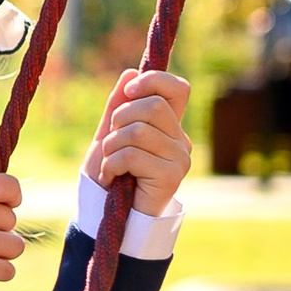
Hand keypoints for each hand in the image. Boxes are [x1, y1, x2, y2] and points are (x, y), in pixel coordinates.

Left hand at [82, 69, 191, 220]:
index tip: (129, 92)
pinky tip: (112, 179)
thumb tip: (130, 74)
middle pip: (152, 106)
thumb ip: (118, 106)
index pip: (178, 88)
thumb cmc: (111, 176)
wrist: (109, 217)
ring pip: (138, 131)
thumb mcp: (109, 135)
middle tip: (111, 143)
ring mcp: (179, 160)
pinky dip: (112, 165)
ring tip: (109, 164)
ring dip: (112, 147)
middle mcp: (180, 141)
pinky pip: (133, 155)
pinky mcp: (170, 177)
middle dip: (119, 120)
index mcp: (169, 126)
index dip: (154, 81)